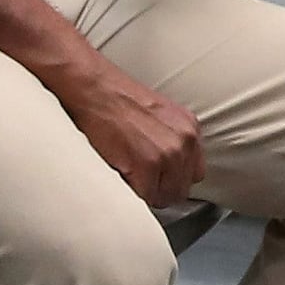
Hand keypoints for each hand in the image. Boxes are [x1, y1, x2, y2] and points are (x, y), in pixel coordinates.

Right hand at [45, 55, 206, 205]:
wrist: (92, 87)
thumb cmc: (112, 98)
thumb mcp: (156, 116)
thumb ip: (168, 140)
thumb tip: (166, 168)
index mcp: (189, 128)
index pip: (192, 173)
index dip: (170, 179)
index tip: (155, 177)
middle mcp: (184, 140)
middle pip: (180, 189)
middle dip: (158, 188)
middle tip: (136, 179)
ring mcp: (167, 154)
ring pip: (164, 197)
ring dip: (144, 192)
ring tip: (126, 175)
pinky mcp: (146, 165)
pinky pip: (144, 198)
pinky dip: (129, 193)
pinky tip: (118, 174)